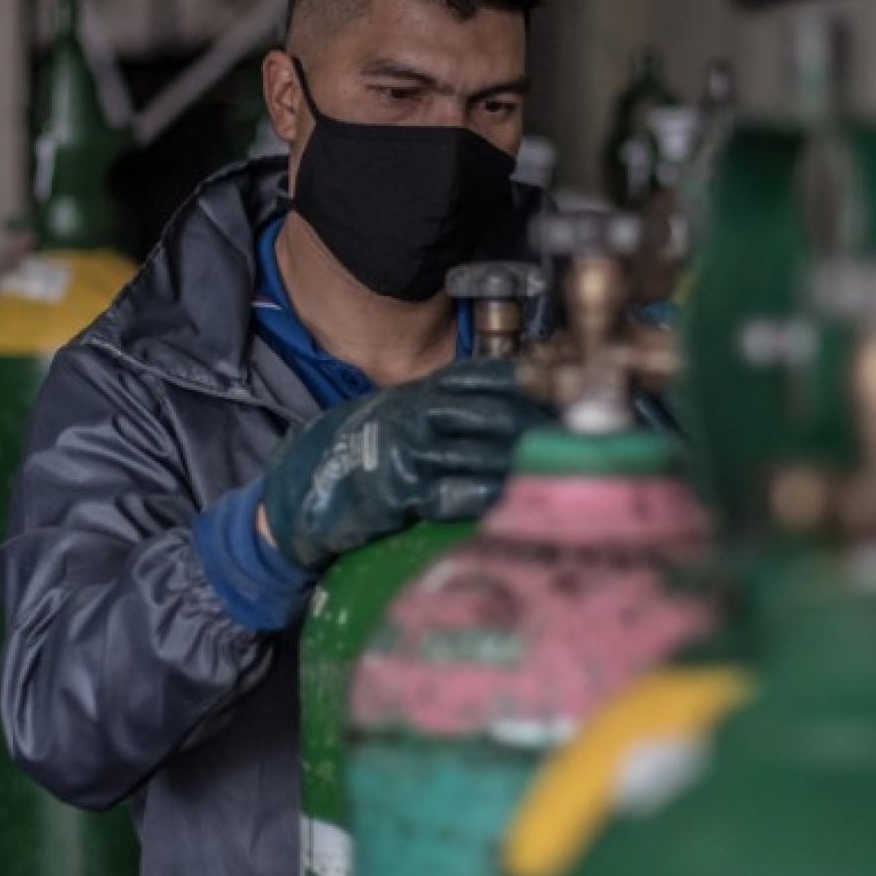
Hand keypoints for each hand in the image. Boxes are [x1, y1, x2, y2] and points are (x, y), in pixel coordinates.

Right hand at [258, 359, 544, 569]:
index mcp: (419, 394)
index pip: (481, 377)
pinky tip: (509, 498)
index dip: (524, 385)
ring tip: (558, 466)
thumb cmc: (359, 452)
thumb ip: (444, 411)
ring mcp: (405, 453)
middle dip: (534, 423)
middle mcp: (415, 415)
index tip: (563, 392)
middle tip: (575, 435)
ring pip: (475, 450)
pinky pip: (448, 492)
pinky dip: (481, 495)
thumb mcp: (400, 417)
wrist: (300, 485)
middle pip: (489, 412)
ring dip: (519, 460)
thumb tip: (505, 413)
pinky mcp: (396, 493)